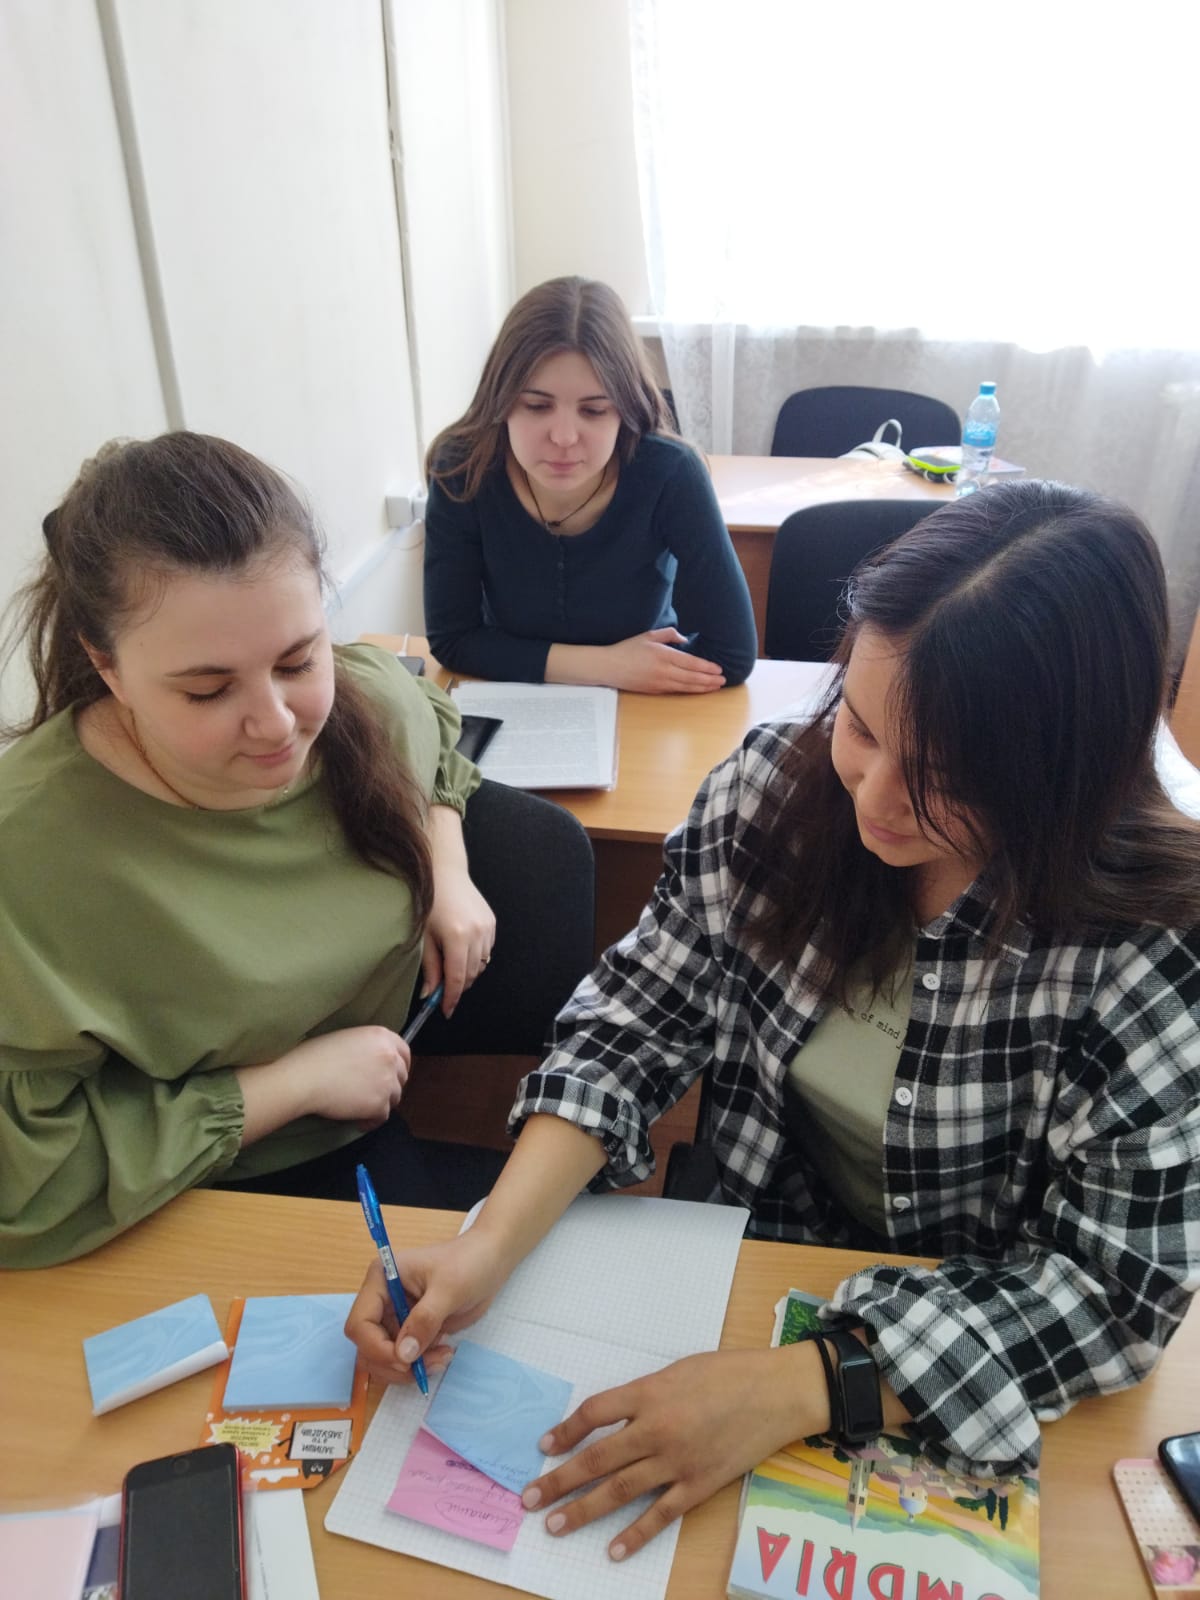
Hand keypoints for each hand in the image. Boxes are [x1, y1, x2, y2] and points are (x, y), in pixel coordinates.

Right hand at [278, 1026, 409, 1126]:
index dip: (400, 1065)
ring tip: (361, 1108)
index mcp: (381, 1036)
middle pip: (402, 1076)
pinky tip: (358, 1121)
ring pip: (394, 1097)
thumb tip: (371, 1062)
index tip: (393, 1074)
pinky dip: (370, 1121)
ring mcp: (387, 1081)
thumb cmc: (314, 1057)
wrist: (304, 1078)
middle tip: (374, 1093)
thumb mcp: (347, 1039)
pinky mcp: (380, 1104)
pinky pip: (382, 1117)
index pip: (405, 1051)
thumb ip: (367, 1048)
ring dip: (381, 1103)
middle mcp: (389, 1057)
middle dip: (391, 1085)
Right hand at [344, 1228, 508, 1384]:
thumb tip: (403, 1355)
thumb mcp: (449, 1289)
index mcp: (381, 1279)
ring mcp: (395, 1317)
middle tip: (429, 1364)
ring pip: (384, 1359)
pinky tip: (443, 1354)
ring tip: (442, 1358)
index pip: (360, 1323)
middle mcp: (382, 1300)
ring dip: (408, 1369)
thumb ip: (424, 1320)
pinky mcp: (410, 1331)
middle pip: (367, 1347)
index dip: (377, 1348)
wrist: (490, 1262)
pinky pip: (403, 1359)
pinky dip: (419, 1366)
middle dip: (394, 1363)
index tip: (406, 1361)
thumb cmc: (469, 1264)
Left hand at [422, 863, 495, 1013]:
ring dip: (467, 972)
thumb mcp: (424, 936)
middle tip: (443, 992)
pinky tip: (462, 950)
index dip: (451, 998)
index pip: (457, 978)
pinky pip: (486, 951)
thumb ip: (430, 967)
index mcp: (457, 937)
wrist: (446, 874)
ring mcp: (487, 928)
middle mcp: (476, 934)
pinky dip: (475, 958)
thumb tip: (430, 993)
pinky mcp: (492, 923)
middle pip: (471, 975)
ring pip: (480, 965)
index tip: (445, 1010)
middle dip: (457, 987)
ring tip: (450, 966)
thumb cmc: (430, 902)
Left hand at [521, 1343, 828, 1562]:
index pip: (594, 1415)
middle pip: (597, 1459)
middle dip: (559, 1480)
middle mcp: (656, 1429)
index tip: (544, 1446)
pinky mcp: (698, 1485)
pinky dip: (635, 1535)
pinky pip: (660, 1515)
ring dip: (583, 1509)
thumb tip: (615, 1418)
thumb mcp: (678, 1370)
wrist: (776, 1393)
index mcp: (649, 1393)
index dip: (565, 1431)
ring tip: (555, 1524)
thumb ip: (645, 1395)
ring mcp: (677, 1461)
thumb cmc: (729, 1372)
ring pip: (620, 1491)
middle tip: (530, 1498)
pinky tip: (613, 1550)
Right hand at [604, 629, 724, 694]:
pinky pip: (676, 691)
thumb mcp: (649, 635)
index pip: (691, 663)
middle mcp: (663, 670)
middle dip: (710, 680)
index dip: (707, 667)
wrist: (609, 667)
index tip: (718, 669)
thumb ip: (669, 634)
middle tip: (723, 680)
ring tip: (715, 687)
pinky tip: (698, 690)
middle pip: (692, 677)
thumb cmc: (628, 649)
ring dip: (703, 687)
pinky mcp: (655, 690)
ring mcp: (659, 683)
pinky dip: (690, 691)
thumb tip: (685, 639)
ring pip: (686, 687)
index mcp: (663, 655)